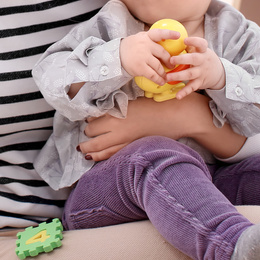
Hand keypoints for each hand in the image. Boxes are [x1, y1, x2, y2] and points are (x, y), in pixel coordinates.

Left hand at [76, 92, 222, 160]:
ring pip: (100, 148)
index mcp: (117, 112)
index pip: (94, 119)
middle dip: (86, 137)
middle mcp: (117, 127)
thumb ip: (117, 108)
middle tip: (83, 137)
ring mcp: (125, 139)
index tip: (87, 122)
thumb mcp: (133, 101)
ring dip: (89, 149)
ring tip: (83, 151)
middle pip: (92, 134)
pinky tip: (94, 158)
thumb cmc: (157, 105)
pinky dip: (101, 157)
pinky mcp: (133, 147)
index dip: (89, 121)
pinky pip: (112, 155)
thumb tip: (102, 114)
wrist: (176, 115)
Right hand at [119, 28, 182, 85]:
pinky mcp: (140, 67)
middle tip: (171, 65)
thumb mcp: (139, 38)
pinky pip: (153, 75)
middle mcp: (145, 45)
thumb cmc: (130, 47)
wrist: (115, 56)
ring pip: (159, 66)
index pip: (159, 33)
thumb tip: (166, 39)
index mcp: (146, 37)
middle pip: (162, 53)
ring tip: (165, 76)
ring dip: (163, 73)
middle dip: (169, 61)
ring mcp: (142, 56)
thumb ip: (151, 38)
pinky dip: (158, 79)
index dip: (169, 34)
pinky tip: (161, 82)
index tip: (178, 35)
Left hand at [168, 37, 225, 97]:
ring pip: (190, 74)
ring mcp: (201, 72)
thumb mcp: (200, 50)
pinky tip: (178, 96)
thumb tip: (172, 38)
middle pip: (194, 59)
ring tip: (167, 77)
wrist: (219, 73)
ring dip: (178, 76)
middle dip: (182, 59)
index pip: (201, 44)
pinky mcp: (200, 82)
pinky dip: (185, 92)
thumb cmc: (203, 58)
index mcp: (202, 51)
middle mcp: (203, 61)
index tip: (185, 40)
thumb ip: (189, 46)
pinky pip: (192, 87)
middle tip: (171, 60)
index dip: (194, 41)